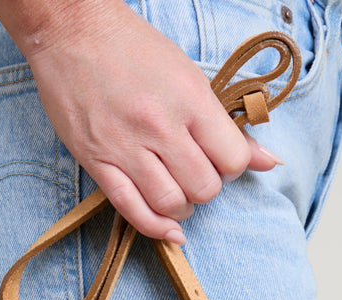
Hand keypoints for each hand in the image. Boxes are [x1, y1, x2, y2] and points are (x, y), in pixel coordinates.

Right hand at [19, 0, 283, 242]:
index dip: (231, 167)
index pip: (232, 160)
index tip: (218, 159)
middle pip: (203, 188)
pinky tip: (168, 229)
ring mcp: (126, 146)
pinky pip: (132, 210)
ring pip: (171, 204)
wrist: (71, 30)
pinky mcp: (97, 161)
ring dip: (181, 208)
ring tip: (177, 192)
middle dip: (205, 188)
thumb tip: (270, 161)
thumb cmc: (133, 48)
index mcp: (189, 99)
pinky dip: (155, 227)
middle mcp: (160, 126)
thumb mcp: (189, 76)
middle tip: (194, 173)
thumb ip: (226, 124)